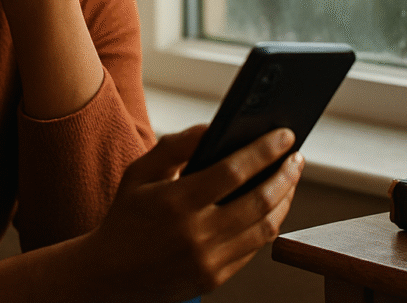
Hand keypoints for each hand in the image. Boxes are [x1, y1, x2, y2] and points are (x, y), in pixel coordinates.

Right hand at [81, 126, 303, 302]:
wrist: (110, 276)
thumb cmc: (125, 217)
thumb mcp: (138, 174)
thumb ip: (174, 147)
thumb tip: (211, 128)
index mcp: (175, 202)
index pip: (233, 171)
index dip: (264, 151)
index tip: (285, 135)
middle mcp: (196, 234)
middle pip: (259, 201)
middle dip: (285, 174)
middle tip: (296, 156)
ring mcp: (209, 260)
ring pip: (264, 227)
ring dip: (285, 200)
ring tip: (289, 179)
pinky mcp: (215, 279)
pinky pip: (253, 249)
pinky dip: (269, 224)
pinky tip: (271, 207)